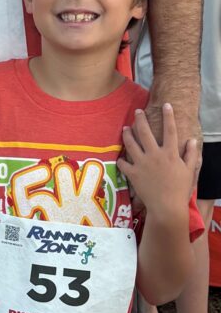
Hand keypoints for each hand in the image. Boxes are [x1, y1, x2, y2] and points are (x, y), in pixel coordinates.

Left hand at [118, 104, 198, 219]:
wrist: (167, 208)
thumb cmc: (180, 190)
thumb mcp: (189, 171)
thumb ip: (191, 155)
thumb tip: (192, 140)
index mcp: (170, 154)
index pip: (170, 130)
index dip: (168, 116)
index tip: (166, 105)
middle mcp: (155, 155)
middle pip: (145, 132)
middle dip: (140, 119)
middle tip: (137, 111)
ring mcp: (142, 163)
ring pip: (131, 143)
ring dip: (127, 134)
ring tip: (125, 128)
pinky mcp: (133, 173)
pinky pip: (123, 163)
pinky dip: (121, 159)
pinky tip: (121, 156)